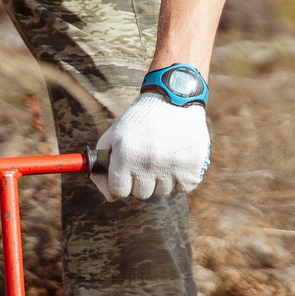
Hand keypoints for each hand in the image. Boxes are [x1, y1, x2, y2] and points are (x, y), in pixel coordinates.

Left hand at [91, 96, 209, 198]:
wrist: (174, 99)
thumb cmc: (140, 120)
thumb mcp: (114, 134)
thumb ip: (102, 164)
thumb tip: (109, 196)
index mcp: (125, 154)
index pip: (119, 191)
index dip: (122, 182)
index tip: (127, 172)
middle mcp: (147, 163)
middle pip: (142, 194)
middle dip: (142, 180)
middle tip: (147, 161)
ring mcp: (171, 166)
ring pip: (163, 191)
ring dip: (162, 178)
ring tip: (164, 156)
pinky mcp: (192, 167)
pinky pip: (184, 187)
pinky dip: (181, 177)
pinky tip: (178, 158)